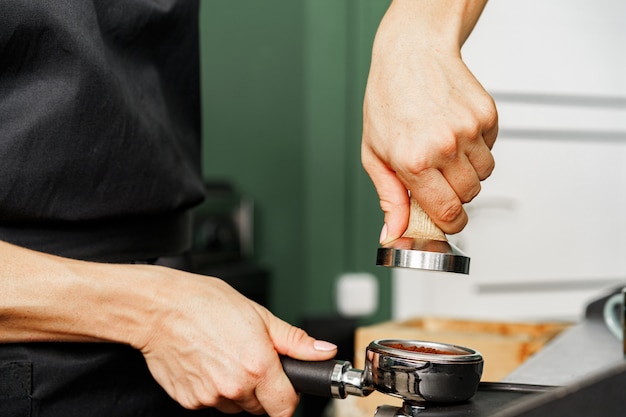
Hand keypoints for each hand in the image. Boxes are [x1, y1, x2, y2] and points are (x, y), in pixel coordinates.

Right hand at [132, 267, 336, 415]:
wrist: (159, 308)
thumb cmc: (205, 304)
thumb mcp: (259, 315)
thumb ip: (295, 341)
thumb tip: (323, 352)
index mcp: (257, 366)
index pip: (286, 408)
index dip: (288, 395)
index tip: (284, 384)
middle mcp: (234, 387)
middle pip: (261, 407)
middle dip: (262, 388)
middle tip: (249, 358)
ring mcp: (210, 397)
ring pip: (236, 405)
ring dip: (237, 389)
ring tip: (225, 356)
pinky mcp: (189, 401)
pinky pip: (212, 402)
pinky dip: (214, 388)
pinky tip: (208, 363)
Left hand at [362, 0, 496, 242]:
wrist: (411, 54)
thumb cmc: (388, 101)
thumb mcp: (374, 154)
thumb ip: (389, 197)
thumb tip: (393, 232)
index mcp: (414, 161)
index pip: (446, 212)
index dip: (450, 223)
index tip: (448, 220)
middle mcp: (444, 147)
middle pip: (469, 196)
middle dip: (455, 195)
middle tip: (438, 176)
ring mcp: (469, 130)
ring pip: (484, 175)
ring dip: (468, 171)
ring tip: (445, 150)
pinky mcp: (487, 116)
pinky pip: (492, 149)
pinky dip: (478, 148)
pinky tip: (455, 131)